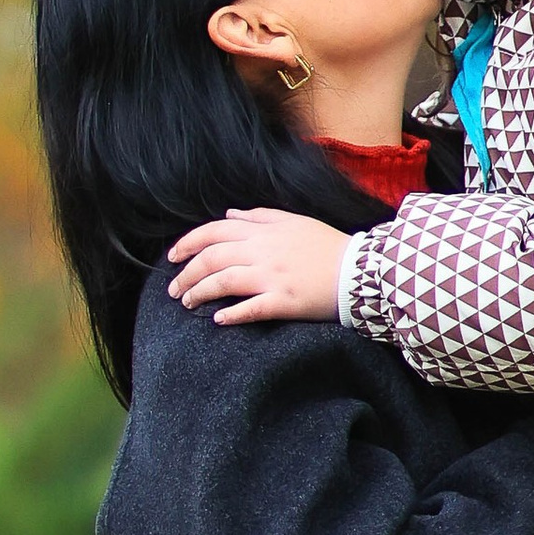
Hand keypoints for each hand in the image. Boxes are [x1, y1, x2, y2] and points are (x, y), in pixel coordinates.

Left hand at [168, 210, 350, 322]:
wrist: (361, 270)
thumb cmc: (327, 245)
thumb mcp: (294, 220)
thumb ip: (259, 216)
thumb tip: (229, 215)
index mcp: (264, 231)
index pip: (214, 232)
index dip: (188, 244)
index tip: (173, 258)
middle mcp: (263, 251)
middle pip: (212, 258)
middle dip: (186, 274)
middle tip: (174, 290)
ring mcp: (273, 277)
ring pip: (223, 281)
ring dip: (199, 292)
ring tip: (187, 303)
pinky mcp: (285, 301)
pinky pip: (251, 308)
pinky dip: (231, 314)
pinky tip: (218, 319)